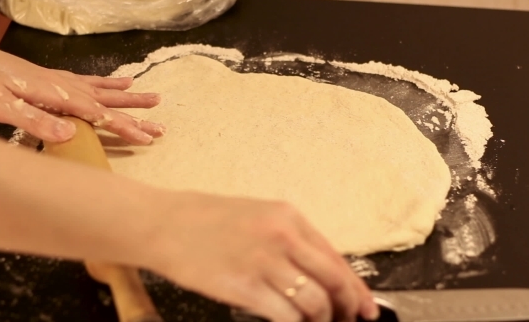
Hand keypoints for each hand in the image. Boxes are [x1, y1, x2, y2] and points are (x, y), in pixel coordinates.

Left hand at [0, 34, 164, 144]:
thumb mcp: (0, 106)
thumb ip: (36, 120)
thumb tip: (71, 135)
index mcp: (57, 95)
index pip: (99, 114)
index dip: (125, 127)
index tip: (148, 138)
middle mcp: (65, 86)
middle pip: (109, 101)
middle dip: (136, 114)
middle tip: (161, 123)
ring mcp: (60, 80)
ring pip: (104, 90)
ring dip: (130, 96)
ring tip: (154, 98)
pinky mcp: (53, 78)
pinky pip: (89, 81)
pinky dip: (108, 82)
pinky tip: (120, 80)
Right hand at [145, 192, 379, 321]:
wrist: (163, 223)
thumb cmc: (204, 220)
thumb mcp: (256, 216)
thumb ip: (289, 240)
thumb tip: (316, 274)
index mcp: (288, 216)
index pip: (335, 257)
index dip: (355, 287)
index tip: (365, 307)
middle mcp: (283, 236)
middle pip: (333, 280)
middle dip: (348, 307)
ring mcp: (264, 261)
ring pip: (314, 302)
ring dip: (321, 321)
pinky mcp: (244, 286)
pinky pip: (286, 316)